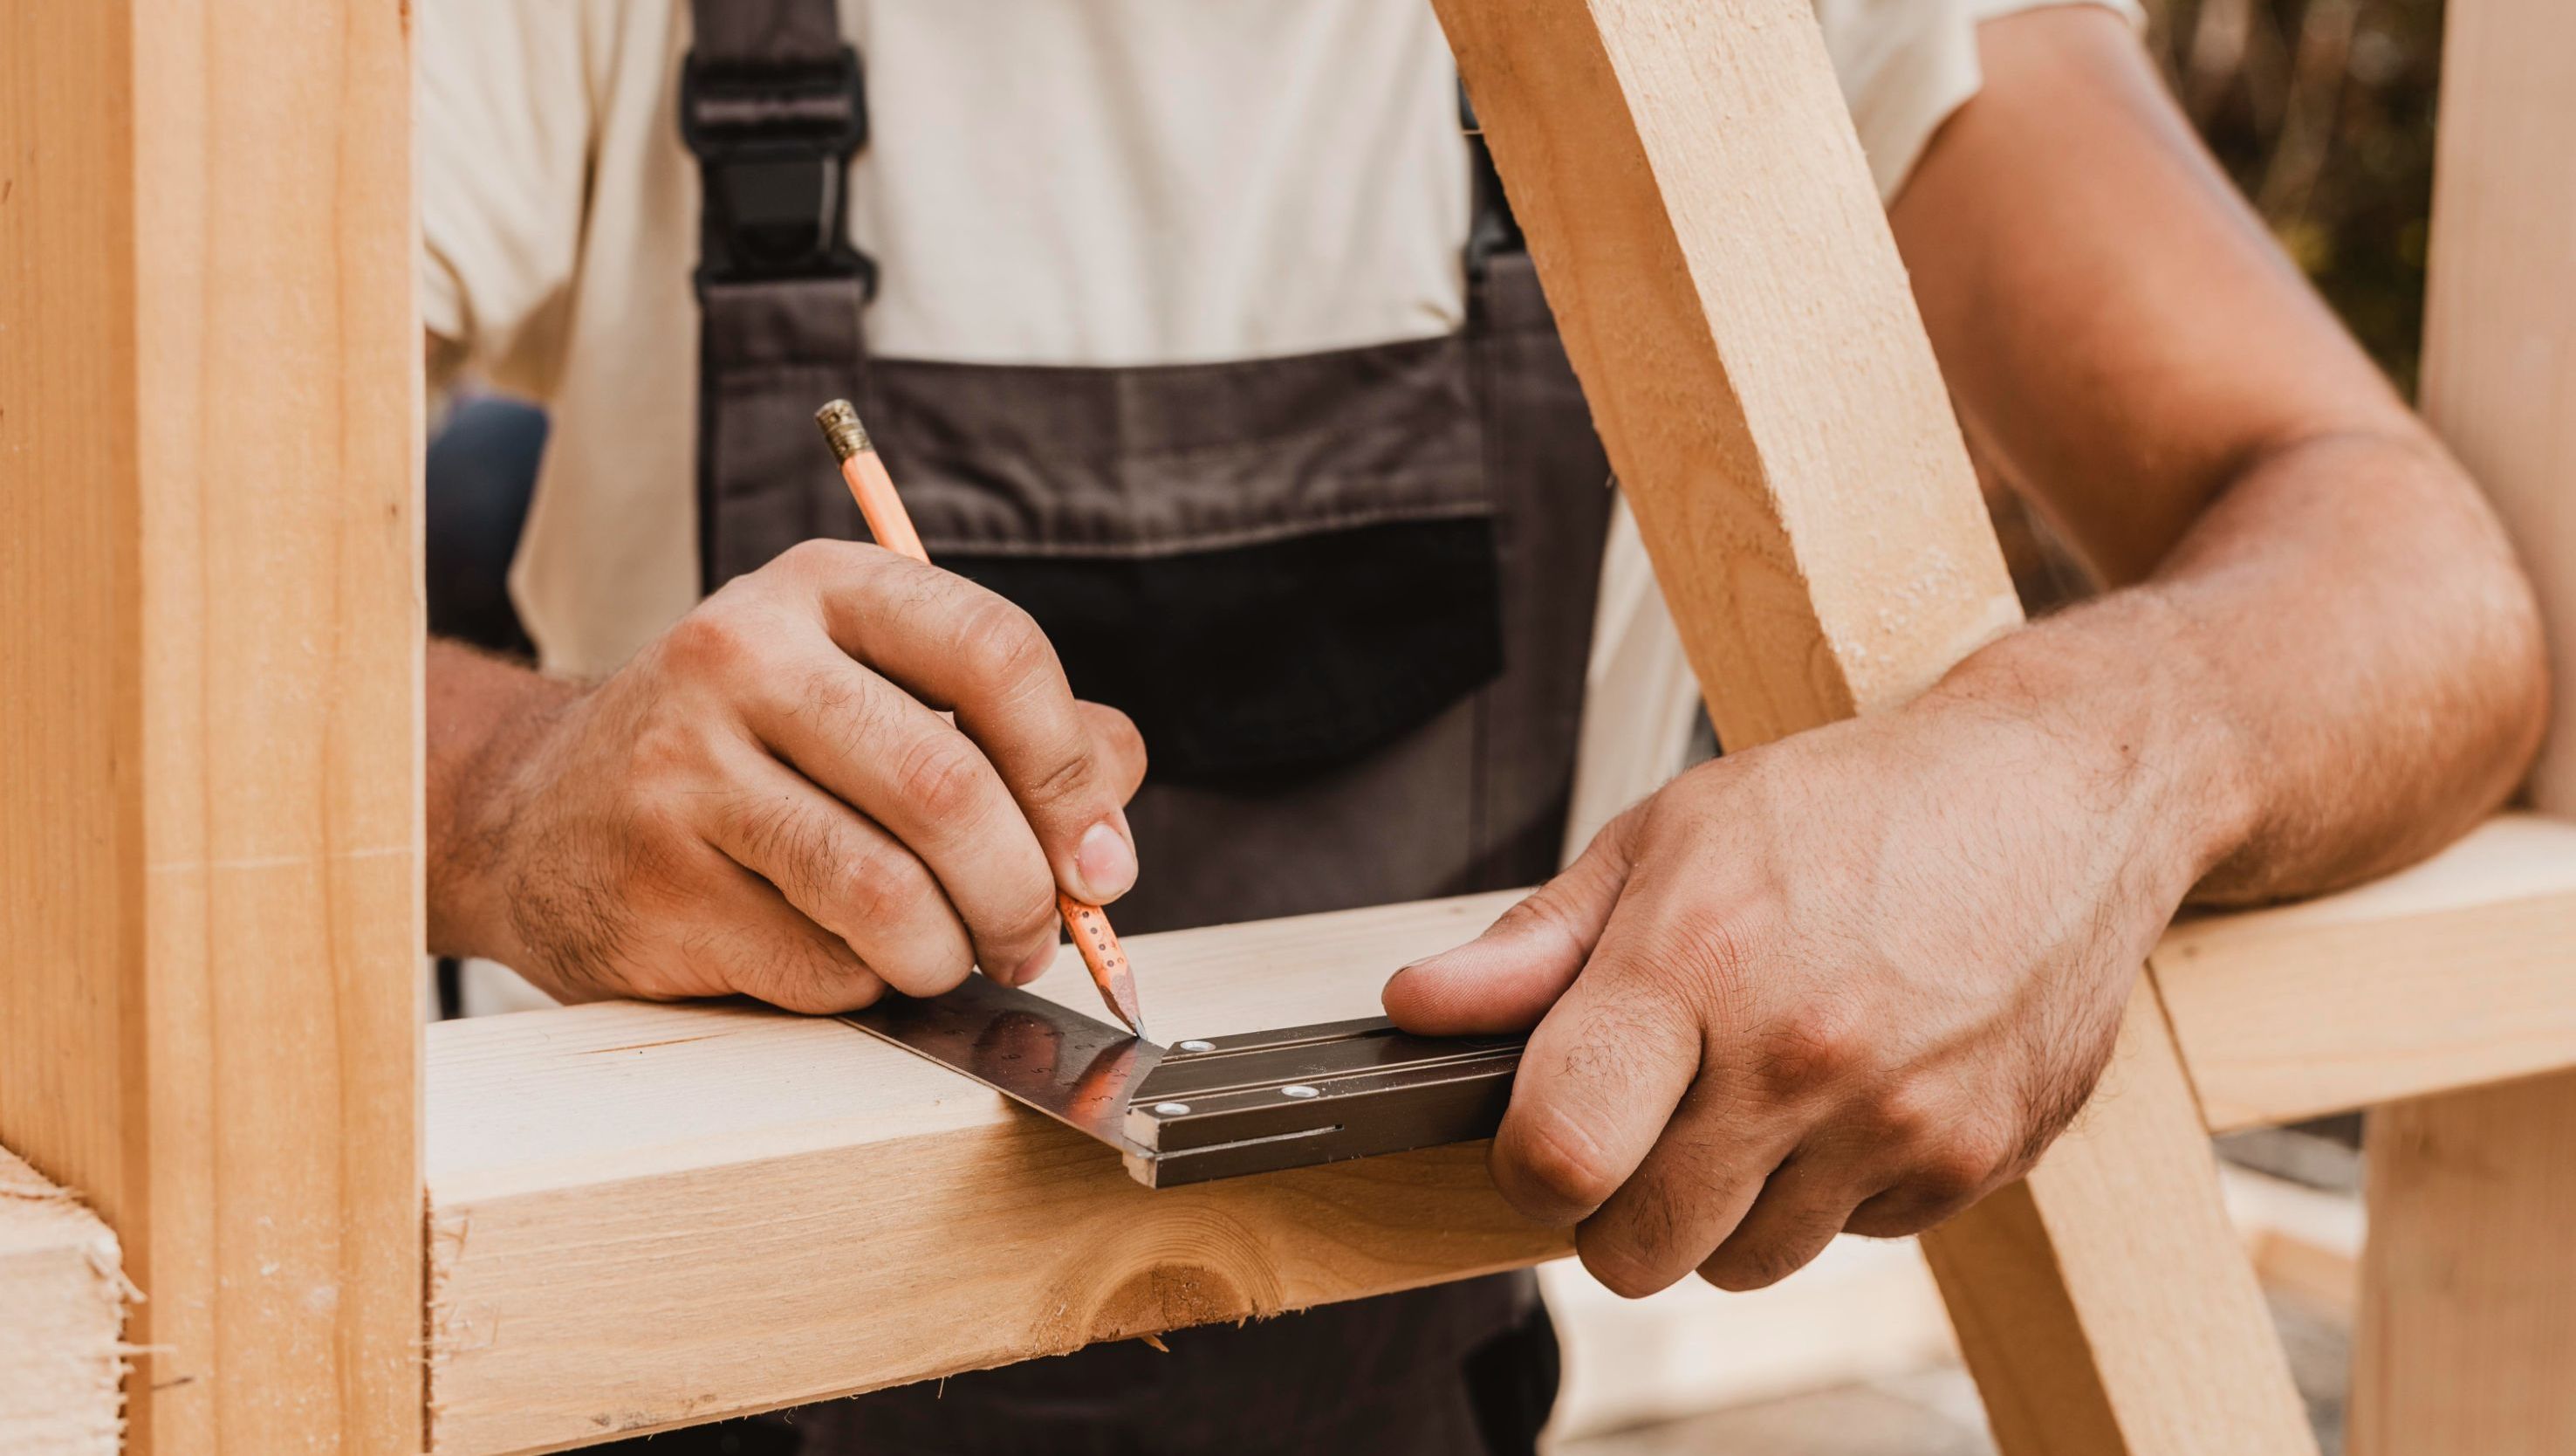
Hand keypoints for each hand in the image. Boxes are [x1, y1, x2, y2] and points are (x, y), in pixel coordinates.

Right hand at [437, 540, 1145, 1012]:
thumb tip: (1110, 823)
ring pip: (886, 891)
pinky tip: (840, 958)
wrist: (546, 813)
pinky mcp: (653, 882)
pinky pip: (818, 964)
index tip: (1099, 856)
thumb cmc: (756, 757)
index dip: (1069, 770)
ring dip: (950, 954)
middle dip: (1023, 892)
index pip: (994, 651)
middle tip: (1036, 938)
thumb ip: (1020, 735)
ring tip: (948, 957)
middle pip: (947, 785)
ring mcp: (682, 768)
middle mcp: (742, 655)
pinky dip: (864, 984)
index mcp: (826, 589)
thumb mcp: (878, 695)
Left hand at [1384, 683, 2229, 1294]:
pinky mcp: (1975, 1160)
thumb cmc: (1851, 806)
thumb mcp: (1667, 836)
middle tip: (1648, 1125)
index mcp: (1695, 962)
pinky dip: (1837, 1190)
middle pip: (1638, 1251)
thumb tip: (1417, 1008)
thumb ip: (1534, 944)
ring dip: (1729, 1206)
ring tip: (1759, 1094)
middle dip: (1619, 1207)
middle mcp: (1796, 1054)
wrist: (2059, 795)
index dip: (1529, 1168)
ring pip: (1744, 1262)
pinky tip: (1855, 1090)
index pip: (1558, 1157)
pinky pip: (1854, 1239)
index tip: (1544, 1137)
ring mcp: (1895, 1120)